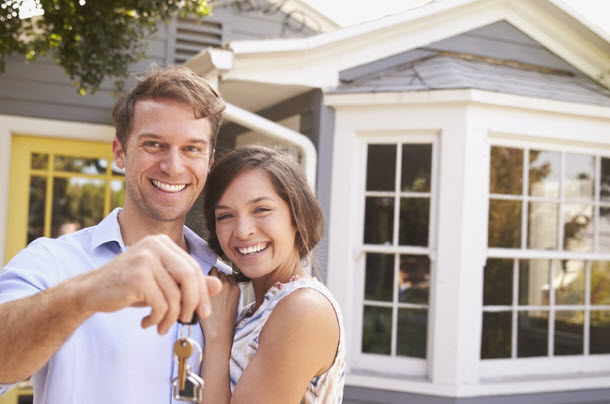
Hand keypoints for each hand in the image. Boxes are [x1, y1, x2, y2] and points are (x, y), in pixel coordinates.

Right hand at [76, 234, 221, 333]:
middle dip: (193, 303)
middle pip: (189, 277)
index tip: (203, 312)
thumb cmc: (129, 287)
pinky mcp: (137, 276)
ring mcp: (145, 258)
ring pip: (175, 294)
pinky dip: (158, 319)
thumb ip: (188, 283)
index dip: (202, 292)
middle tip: (187, 320)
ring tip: (162, 326)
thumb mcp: (162, 283)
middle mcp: (155, 245)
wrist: (90, 291)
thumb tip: (218, 286)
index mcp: (163, 242)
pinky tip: (147, 323)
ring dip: (171, 317)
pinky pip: (161, 304)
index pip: (193, 267)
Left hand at [200, 267, 239, 343]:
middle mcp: (230, 284)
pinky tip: (198, 287)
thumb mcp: (233, 304)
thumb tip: (220, 284)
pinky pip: (206, 275)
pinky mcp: (209, 287)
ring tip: (202, 286)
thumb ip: (229, 292)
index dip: (221, 280)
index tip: (215, 287)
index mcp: (236, 288)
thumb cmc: (223, 320)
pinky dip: (202, 278)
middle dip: (214, 277)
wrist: (218, 331)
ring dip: (208, 276)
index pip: (228, 276)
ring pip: (214, 271)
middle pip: (221, 272)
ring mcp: (219, 285)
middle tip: (207, 287)